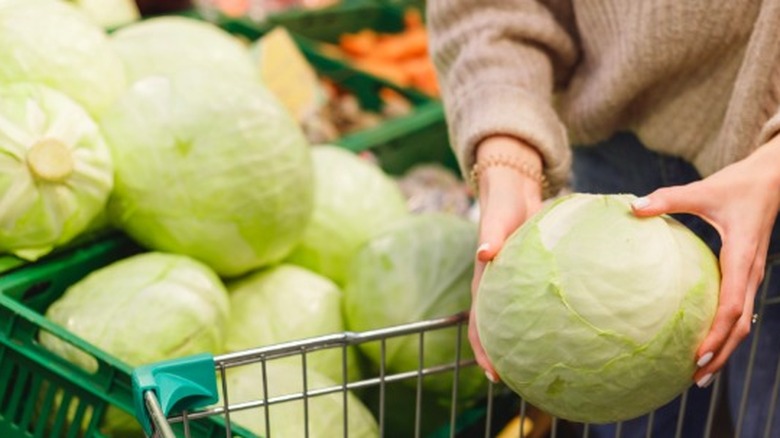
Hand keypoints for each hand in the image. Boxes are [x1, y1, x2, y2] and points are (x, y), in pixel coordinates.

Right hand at [470, 135, 543, 381]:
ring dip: (522, 342)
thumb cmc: (502, 203)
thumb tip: (484, 252)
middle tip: (521, 382)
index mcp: (485, 280)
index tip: (494, 373)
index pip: (479, 322)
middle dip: (504, 357)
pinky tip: (566, 329)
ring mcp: (513, 283)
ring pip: (515, 320)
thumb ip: (490, 232)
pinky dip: (543, 319)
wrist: (514, 188)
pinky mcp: (529, 276)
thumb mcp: (496, 217)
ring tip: (542, 365)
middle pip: (496, 329)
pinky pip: (534, 304)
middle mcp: (497, 286)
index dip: (483, 349)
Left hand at [631, 135, 779, 387]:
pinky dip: (725, 330)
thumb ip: (668, 199)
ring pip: (743, 321)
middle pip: (740, 325)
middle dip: (721, 354)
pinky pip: (738, 308)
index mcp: (741, 257)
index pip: (732, 306)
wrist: (772, 177)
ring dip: (725, 347)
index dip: (717, 333)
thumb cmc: (737, 184)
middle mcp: (750, 271)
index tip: (699, 354)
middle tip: (695, 378)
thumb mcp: (703, 189)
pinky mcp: (746, 272)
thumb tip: (633, 206)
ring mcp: (751, 274)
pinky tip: (705, 341)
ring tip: (699, 371)